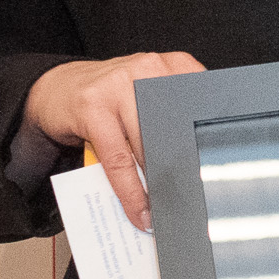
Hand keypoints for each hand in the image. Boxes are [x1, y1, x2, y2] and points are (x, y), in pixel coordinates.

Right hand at [22, 51, 205, 228]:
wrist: (56, 88)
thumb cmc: (111, 100)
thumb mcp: (149, 98)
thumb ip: (176, 120)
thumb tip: (203, 168)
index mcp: (173, 66)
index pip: (205, 108)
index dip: (214, 144)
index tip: (223, 176)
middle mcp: (148, 70)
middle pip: (178, 131)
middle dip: (187, 171)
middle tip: (197, 203)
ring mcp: (118, 85)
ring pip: (149, 148)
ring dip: (160, 187)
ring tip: (169, 212)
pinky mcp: (92, 107)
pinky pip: (118, 160)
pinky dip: (131, 192)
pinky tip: (140, 211)